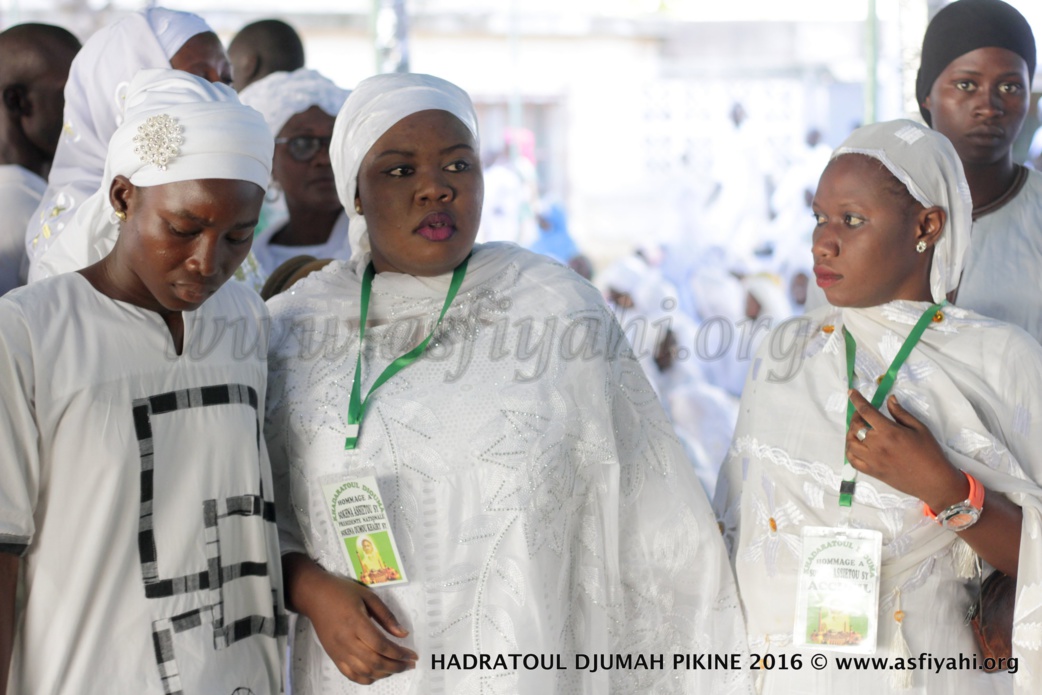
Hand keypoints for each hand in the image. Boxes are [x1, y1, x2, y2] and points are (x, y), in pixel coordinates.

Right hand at [285, 555, 416, 683]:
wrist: (314, 596)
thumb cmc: (341, 592)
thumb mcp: (368, 596)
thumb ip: (386, 616)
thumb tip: (403, 633)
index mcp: (356, 622)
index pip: (381, 645)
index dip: (399, 653)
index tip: (412, 655)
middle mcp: (346, 640)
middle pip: (374, 661)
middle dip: (396, 666)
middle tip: (409, 664)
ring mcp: (338, 651)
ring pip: (364, 671)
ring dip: (384, 673)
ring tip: (397, 668)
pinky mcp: (333, 656)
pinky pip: (350, 674)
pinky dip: (366, 678)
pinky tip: (377, 674)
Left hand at [845, 390, 966, 509]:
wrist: (933, 480)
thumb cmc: (929, 452)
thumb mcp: (919, 428)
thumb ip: (901, 413)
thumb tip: (890, 399)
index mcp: (888, 431)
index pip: (866, 411)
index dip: (857, 400)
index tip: (851, 393)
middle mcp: (876, 445)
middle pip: (856, 427)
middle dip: (856, 417)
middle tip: (862, 415)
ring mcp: (872, 460)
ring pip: (850, 443)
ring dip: (851, 434)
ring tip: (859, 430)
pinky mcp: (872, 472)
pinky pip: (852, 461)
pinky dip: (850, 451)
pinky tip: (856, 446)